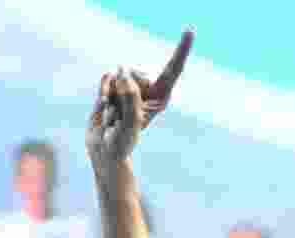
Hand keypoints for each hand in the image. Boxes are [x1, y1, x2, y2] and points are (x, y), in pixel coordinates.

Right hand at [86, 29, 193, 171]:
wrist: (103, 150)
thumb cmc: (122, 141)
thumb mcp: (132, 121)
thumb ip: (130, 94)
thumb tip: (120, 70)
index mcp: (161, 96)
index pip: (173, 69)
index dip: (182, 49)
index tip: (190, 30)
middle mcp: (147, 87)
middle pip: (137, 73)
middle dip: (127, 92)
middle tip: (124, 115)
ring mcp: (130, 85)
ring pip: (120, 75)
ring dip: (113, 98)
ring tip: (115, 114)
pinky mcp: (113, 84)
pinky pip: (107, 78)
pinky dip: (104, 91)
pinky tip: (105, 105)